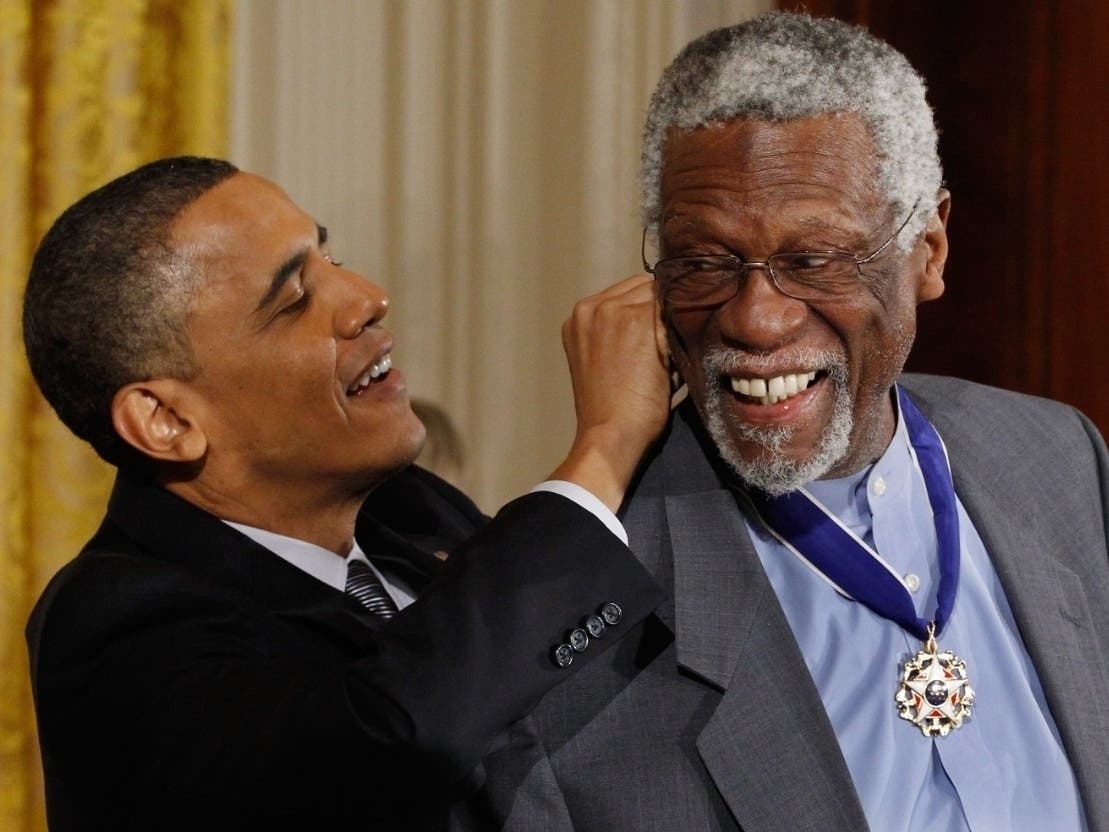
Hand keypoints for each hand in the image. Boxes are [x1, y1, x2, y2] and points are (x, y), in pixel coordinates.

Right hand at [549, 275, 670, 512]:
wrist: (610, 436)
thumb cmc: (611, 409)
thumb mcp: (602, 359)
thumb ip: (623, 330)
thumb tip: (667, 312)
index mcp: (579, 316)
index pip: (629, 292)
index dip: (651, 312)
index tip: (660, 337)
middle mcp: (591, 307)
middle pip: (646, 288)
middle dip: (661, 313)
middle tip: (666, 351)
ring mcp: (613, 310)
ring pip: (663, 299)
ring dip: (672, 323)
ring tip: (669, 360)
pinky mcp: (638, 320)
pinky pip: (675, 314)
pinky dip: (681, 336)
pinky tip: (674, 363)